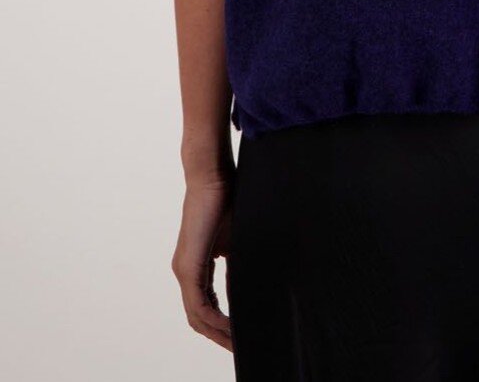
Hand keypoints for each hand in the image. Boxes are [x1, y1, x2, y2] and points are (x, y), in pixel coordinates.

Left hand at [171, 176, 233, 350]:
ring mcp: (184, 270)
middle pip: (198, 318)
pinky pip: (199, 305)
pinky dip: (215, 320)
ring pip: (197, 316)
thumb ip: (237, 267)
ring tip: (238, 344)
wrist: (213, 177)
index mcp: (196, 266)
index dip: (222, 324)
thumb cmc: (227, 200)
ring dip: (217, 333)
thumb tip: (248, 289)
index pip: (206, 305)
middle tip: (240, 349)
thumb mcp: (236, 242)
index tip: (241, 335)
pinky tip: (232, 327)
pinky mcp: (188, 267)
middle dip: (219, 337)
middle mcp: (185, 272)